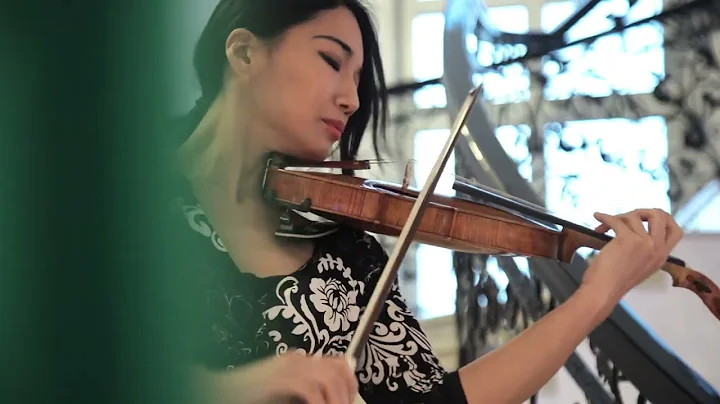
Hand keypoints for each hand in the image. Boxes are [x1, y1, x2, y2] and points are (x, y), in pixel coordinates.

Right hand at [233, 351, 357, 403]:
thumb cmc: (249, 394)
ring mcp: (287, 368)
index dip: (350, 380)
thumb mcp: (284, 392)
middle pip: (337, 369)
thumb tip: (331, 396)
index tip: (351, 396)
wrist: (219, 390)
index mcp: (298, 361)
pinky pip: (310, 390)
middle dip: (347, 391)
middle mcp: (296, 360)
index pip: (337, 362)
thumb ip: (307, 391)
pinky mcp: (279, 379)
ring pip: (328, 378)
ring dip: (336, 399)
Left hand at [581, 208, 683, 306]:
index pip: (676, 231)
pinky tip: (598, 217)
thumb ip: (644, 250)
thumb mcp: (639, 266)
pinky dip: (604, 217)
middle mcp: (657, 249)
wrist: (603, 291)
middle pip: (660, 215)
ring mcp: (644, 243)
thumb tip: (634, 226)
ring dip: (617, 217)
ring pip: (633, 216)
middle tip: (626, 217)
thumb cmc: (614, 280)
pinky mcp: (627, 240)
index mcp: (661, 256)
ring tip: (604, 227)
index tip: (648, 216)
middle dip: (642, 211)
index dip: (665, 219)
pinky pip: (616, 220)